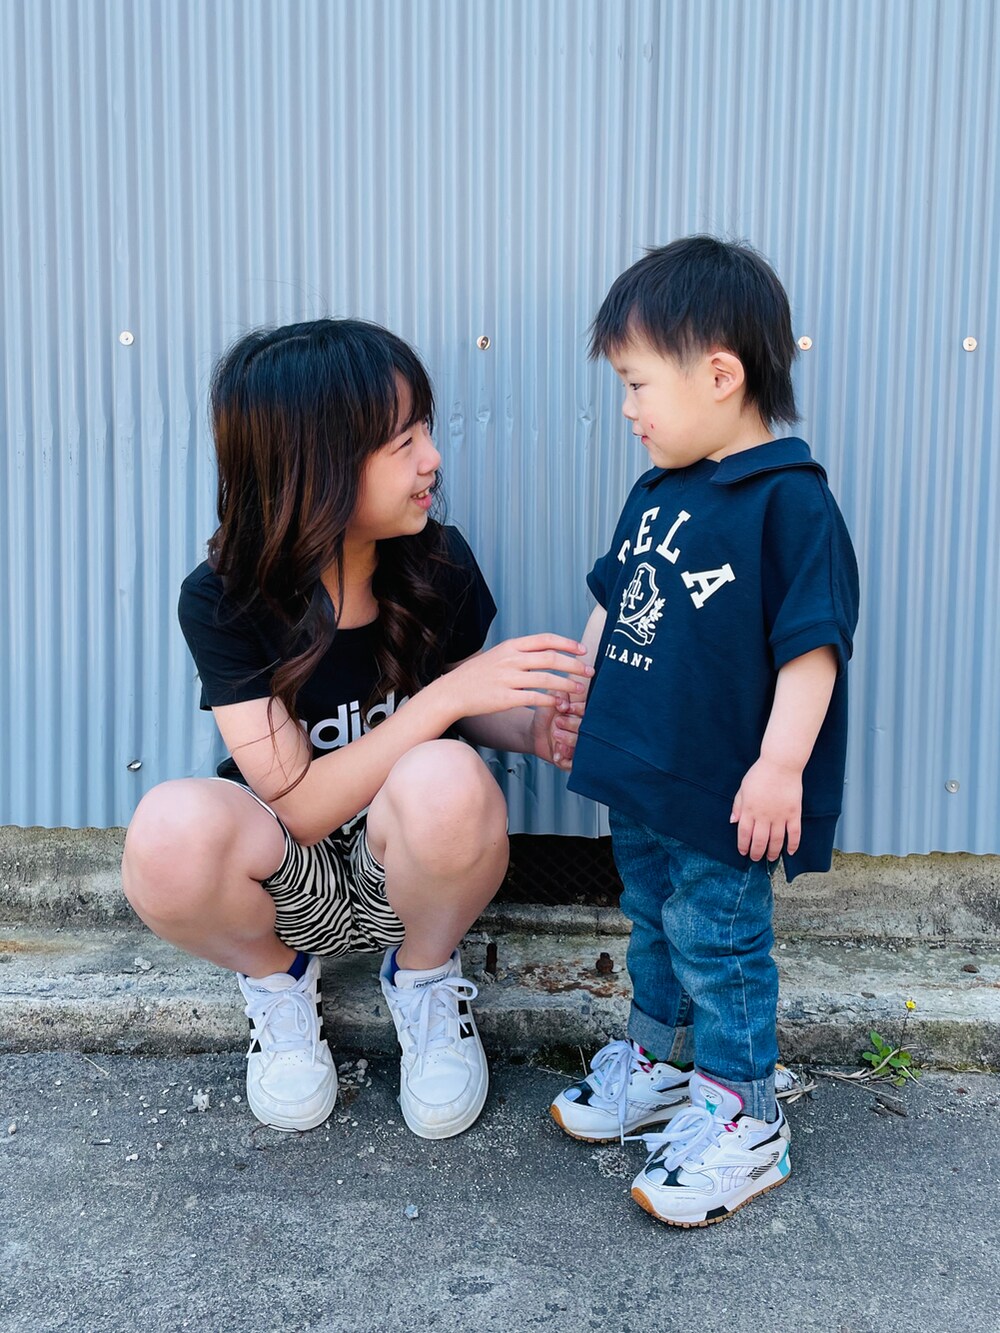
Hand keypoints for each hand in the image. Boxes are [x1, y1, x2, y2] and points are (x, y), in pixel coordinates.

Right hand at [441, 635, 592, 721]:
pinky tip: (559, 704)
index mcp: (511, 646)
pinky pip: (534, 698)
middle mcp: (511, 660)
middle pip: (551, 658)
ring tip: (580, 690)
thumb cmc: (480, 674)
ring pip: (546, 679)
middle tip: (590, 671)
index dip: (567, 643)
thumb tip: (549, 650)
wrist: (453, 691)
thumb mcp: (500, 655)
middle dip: (574, 665)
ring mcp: (507, 679)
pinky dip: (550, 700)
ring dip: (567, 685)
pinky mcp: (505, 698)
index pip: (545, 640)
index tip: (583, 650)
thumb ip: (522, 652)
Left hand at [531, 692, 585, 769]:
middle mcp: (587, 733)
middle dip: (573, 725)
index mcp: (587, 716)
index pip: (591, 712)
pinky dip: (565, 759)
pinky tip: (557, 754)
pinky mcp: (573, 762)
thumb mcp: (552, 699)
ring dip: (570, 742)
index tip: (567, 708)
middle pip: (589, 731)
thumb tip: (564, 704)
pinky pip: (574, 764)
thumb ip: (559, 696)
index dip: (580, 710)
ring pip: (583, 748)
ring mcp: (582, 748)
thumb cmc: (547, 715)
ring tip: (557, 737)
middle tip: (558, 721)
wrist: (534, 733)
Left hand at [730, 756, 802, 861]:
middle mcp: (763, 816)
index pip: (744, 833)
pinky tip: (790, 852)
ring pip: (776, 840)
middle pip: (759, 840)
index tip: (743, 852)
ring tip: (772, 858)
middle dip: (757, 853)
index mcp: (749, 810)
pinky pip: (794, 833)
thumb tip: (733, 822)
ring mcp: (780, 816)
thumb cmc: (760, 774)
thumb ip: (738, 806)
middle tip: (757, 859)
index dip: (743, 845)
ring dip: (773, 852)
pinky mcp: (794, 813)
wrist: (780, 764)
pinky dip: (793, 844)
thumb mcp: (743, 788)